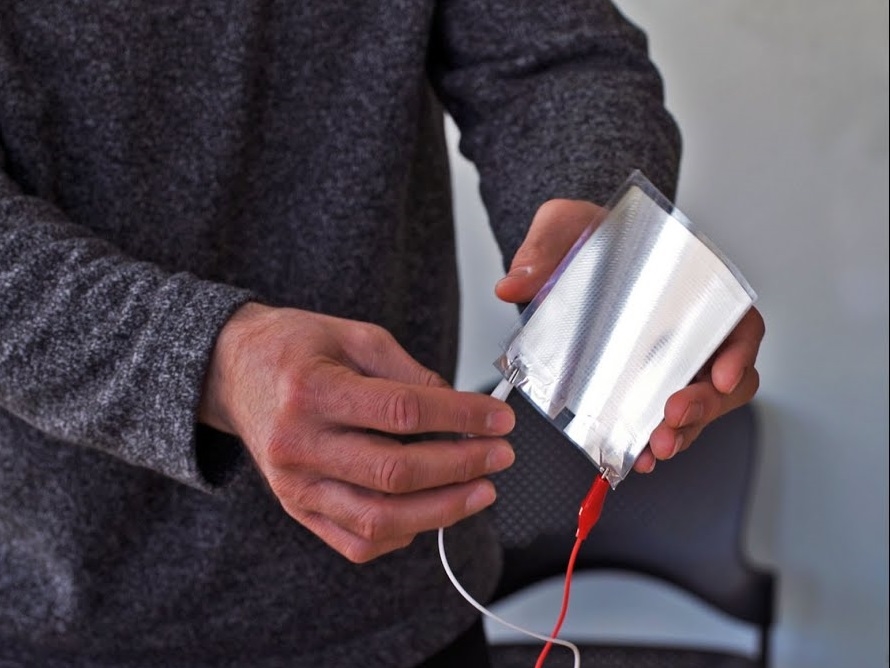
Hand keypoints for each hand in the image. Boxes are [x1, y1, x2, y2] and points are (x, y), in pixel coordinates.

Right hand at [199, 303, 515, 561]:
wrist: (232, 372)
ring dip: (442, 510)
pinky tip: (432, 511)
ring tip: (481, 491)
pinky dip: (403, 533)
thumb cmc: (292, 349)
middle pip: (395, 473)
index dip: (460, 417)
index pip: (402, 412)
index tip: (498, 418)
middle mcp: (300, 445)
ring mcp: (295, 485)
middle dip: (461, 467)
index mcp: (313, 391)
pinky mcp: (297, 508)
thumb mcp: (353, 336)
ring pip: (379, 519)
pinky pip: (356, 542)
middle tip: (500, 456)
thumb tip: (457, 407)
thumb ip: (408, 372)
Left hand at [495, 199, 764, 473]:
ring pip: (700, 403)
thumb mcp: (565, 225)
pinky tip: (638, 455)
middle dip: (705, 405)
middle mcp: (689, 325)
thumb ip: (546, 248)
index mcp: (690, 282)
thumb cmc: (583, 234)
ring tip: (656, 448)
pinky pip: (662, 415)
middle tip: (673, 418)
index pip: (737, 318)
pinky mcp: (643, 380)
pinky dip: (654, 439)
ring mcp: (668, 356)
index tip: (721, 376)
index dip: (738, 350)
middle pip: (724, 373)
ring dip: (684, 431)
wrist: (567, 251)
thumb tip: (515, 284)